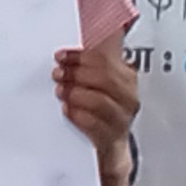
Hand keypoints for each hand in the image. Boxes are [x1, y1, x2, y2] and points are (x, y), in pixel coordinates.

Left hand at [55, 38, 141, 167]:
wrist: (110, 149)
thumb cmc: (101, 113)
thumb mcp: (99, 84)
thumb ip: (92, 62)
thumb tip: (85, 36)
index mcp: (126, 77)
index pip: (106, 58)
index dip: (80, 56)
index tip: (61, 56)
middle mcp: (127, 97)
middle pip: (105, 77)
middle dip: (77, 73)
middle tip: (58, 74)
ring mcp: (121, 118)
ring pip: (101, 100)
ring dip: (76, 93)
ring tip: (61, 91)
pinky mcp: (112, 138)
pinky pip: (95, 124)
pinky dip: (78, 115)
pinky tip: (67, 109)